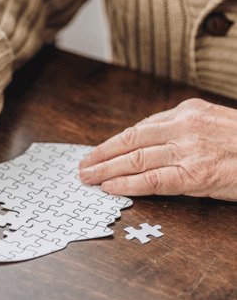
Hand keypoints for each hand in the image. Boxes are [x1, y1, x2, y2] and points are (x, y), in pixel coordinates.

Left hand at [79, 98, 236, 200]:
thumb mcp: (216, 123)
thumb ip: (186, 129)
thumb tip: (151, 142)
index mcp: (188, 111)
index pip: (140, 128)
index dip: (114, 142)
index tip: (96, 151)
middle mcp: (184, 126)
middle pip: (130, 141)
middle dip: (101, 155)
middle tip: (82, 166)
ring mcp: (189, 150)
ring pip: (135, 159)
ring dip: (106, 170)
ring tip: (88, 178)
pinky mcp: (196, 174)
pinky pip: (153, 180)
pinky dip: (127, 184)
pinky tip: (110, 187)